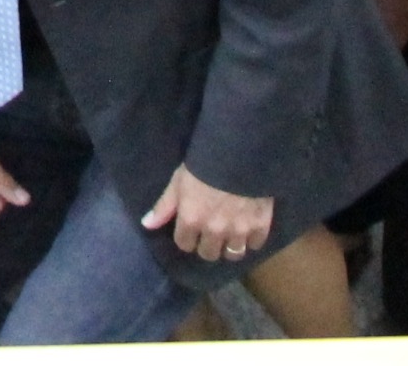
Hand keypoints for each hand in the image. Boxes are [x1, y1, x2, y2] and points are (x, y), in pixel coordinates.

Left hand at [143, 165, 274, 264]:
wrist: (240, 154)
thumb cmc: (204, 164)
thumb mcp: (178, 181)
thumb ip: (164, 206)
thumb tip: (146, 224)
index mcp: (191, 220)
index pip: (184, 244)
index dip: (186, 237)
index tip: (190, 229)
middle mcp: (214, 231)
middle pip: (209, 254)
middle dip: (208, 245)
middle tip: (211, 233)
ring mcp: (239, 231)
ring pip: (233, 254)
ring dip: (230, 246)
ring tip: (230, 235)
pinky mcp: (260, 226)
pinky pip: (256, 244)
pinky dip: (252, 239)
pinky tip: (249, 228)